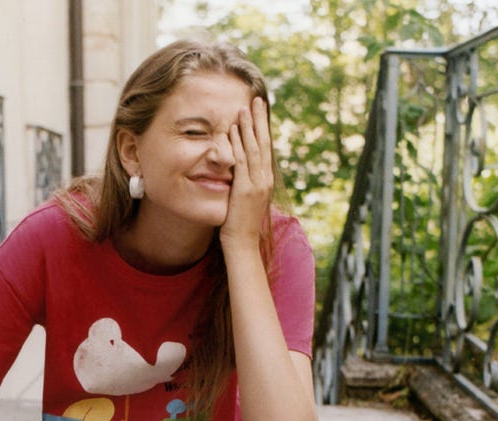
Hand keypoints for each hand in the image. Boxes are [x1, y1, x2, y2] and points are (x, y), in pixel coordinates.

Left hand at [222, 95, 275, 253]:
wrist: (243, 244)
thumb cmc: (240, 224)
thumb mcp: (244, 199)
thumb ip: (243, 183)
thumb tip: (238, 171)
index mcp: (265, 180)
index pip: (265, 148)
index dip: (262, 128)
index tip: (259, 110)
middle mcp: (264, 179)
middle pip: (263, 143)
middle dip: (259, 120)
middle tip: (256, 99)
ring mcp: (256, 184)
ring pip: (254, 149)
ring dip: (249, 127)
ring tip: (245, 107)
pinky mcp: (245, 190)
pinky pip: (241, 162)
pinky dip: (237, 145)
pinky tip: (233, 131)